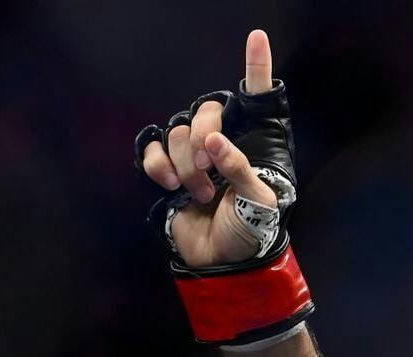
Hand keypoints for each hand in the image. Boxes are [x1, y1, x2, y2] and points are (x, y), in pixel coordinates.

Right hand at [140, 29, 279, 268]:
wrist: (223, 261)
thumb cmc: (250, 229)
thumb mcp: (259, 202)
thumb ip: (239, 169)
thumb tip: (212, 142)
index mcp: (252, 144)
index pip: (256, 98)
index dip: (256, 67)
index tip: (258, 38)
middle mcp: (222, 141)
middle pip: (205, 111)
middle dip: (203, 139)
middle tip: (209, 173)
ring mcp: (192, 154)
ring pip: (178, 132)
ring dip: (186, 165)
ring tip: (199, 194)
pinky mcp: (167, 169)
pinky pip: (153, 147)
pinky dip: (158, 164)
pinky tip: (170, 184)